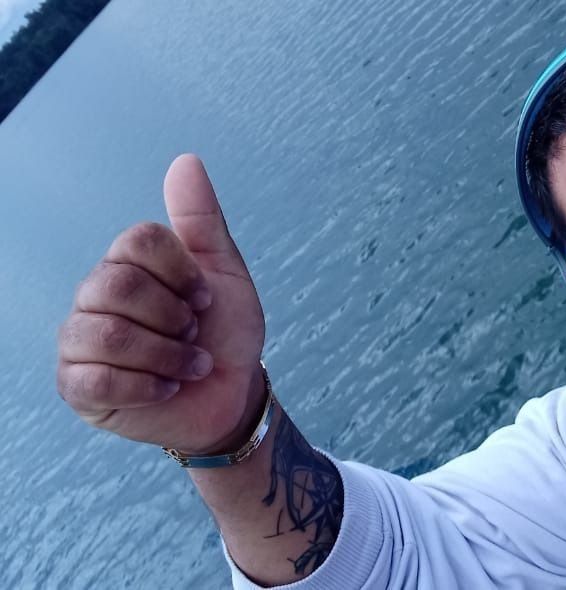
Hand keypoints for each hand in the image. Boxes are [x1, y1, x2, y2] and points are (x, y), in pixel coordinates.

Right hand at [57, 154, 266, 453]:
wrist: (232, 395)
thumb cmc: (225, 333)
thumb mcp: (225, 273)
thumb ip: (202, 220)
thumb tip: (186, 161)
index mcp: (128, 264)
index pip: (137, 241)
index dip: (182, 272)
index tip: (206, 298)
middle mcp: (95, 297)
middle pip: (117, 285)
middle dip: (173, 317)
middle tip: (195, 335)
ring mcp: (80, 342)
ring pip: (108, 334)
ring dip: (166, 355)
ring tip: (190, 366)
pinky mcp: (78, 387)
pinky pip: (97, 380)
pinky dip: (146, 386)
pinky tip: (168, 389)